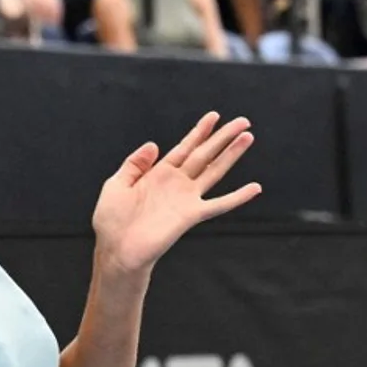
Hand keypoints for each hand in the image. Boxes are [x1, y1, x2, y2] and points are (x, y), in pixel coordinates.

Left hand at [92, 112, 260, 275]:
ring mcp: (186, 198)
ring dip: (232, 155)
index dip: (199, 132)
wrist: (116, 249)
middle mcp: (176, 183)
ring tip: (248, 137)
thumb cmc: (112, 221)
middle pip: (204, 154)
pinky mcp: (190, 215)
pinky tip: (254, 188)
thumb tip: (154, 144)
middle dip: (222, 137)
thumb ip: (134, 164)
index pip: (184, 147)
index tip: (214, 116)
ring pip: (214, 171)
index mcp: (158, 173)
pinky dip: (237, 197)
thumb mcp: (116, 185)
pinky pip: (219, 204)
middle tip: (242, 121)